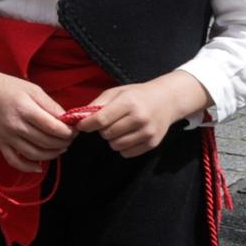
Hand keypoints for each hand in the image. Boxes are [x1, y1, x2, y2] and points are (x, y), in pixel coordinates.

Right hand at [0, 51, 72, 171]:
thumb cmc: (8, 86)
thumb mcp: (33, 89)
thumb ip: (51, 105)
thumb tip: (67, 121)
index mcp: (24, 109)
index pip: (53, 127)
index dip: (68, 131)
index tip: (75, 129)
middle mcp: (15, 125)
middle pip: (46, 142)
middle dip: (63, 142)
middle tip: (70, 138)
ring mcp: (6, 136)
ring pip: (34, 154)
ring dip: (52, 154)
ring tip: (60, 148)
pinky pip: (14, 161)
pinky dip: (28, 167)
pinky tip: (39, 166)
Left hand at [73, 73, 207, 157]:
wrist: (166, 100)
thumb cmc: (136, 95)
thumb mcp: (116, 92)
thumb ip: (97, 104)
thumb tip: (79, 117)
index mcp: (128, 102)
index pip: (101, 119)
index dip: (87, 124)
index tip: (81, 125)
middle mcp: (139, 118)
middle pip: (107, 134)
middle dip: (102, 130)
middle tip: (107, 123)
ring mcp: (147, 132)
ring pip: (115, 145)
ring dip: (112, 139)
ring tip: (118, 128)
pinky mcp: (152, 143)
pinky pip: (127, 153)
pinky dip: (122, 147)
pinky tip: (128, 135)